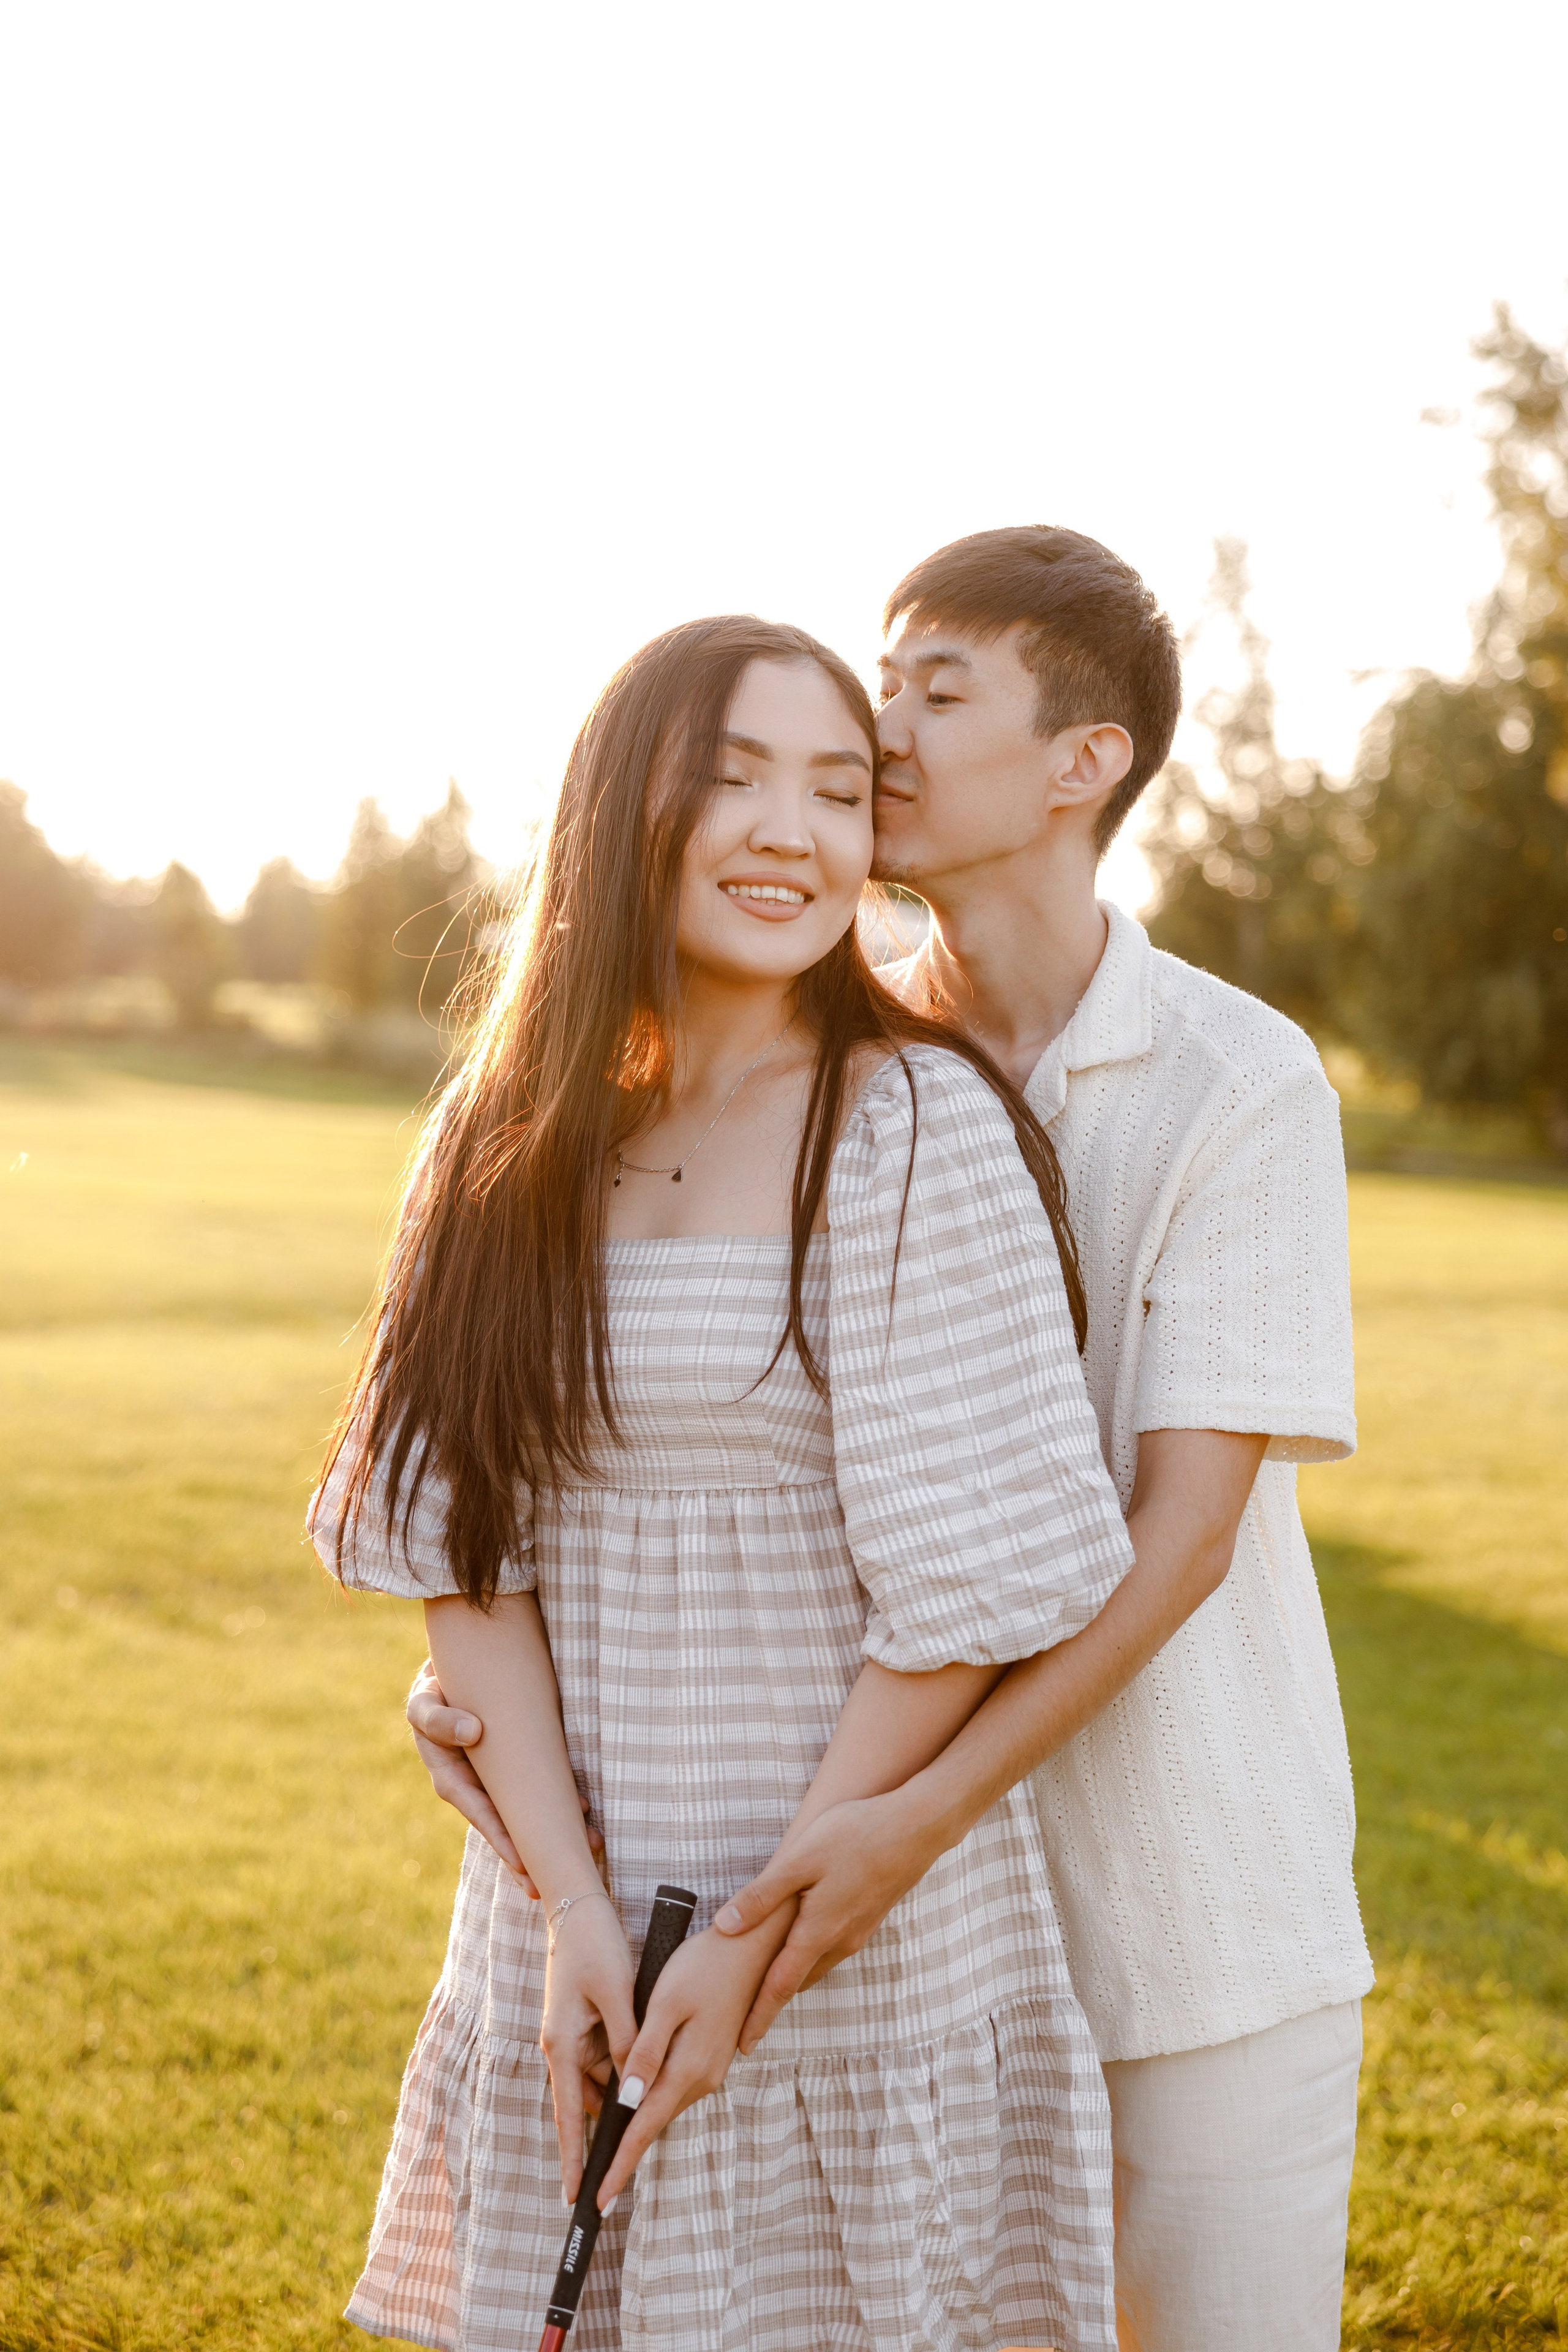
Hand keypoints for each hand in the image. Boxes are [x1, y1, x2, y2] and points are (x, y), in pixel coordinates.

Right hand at [406, 1658, 603, 1893]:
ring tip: (586, 1849)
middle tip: (548, 1886)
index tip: (523, 1861)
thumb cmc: (437, 1685)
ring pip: (523, 1811)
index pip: (476, 1810)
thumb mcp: (426, 1701)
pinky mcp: (514, 1767)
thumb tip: (472, 1733)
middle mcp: (472, 1785)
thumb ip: (438, 1718)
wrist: (459, 1668)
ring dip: (550, 1833)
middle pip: (502, 1824)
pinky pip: (535, 1789)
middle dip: (524, 1855)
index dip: (499, 1836)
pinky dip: (556, 1804)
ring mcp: (494, 1779)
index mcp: (448, 1774)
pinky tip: (584, 1815)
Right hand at [540, 1895, 637, 2201]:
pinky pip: (606, 2052)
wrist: (578, 1906)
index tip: (575, 2195)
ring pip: (603, 2074)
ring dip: (623, 2074)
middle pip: (590, 2097)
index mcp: (561, 2044)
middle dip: (613, 2110)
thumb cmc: (594, 1946)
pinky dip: (623, 2054)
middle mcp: (563, 2045)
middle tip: (640, 2126)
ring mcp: (573, 2034)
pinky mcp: (585, 2022)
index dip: (573, 2156)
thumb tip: (634, 2087)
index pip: (568, 2114)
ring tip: (649, 2046)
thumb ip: (626, 2040)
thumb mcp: (617, 1992)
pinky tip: (644, 2038)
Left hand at [595, 1914, 790, 2207]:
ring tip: (608, 2149)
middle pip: (655, 2122)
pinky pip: (676, 2086)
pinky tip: (636, 2097)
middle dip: (626, 2153)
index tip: (600, 2200)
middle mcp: (703, 2078)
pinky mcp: (712, 2055)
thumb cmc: (704, 1966)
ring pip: (665, 2103)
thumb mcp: (666, 2004)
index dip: (620, 2164)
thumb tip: (627, 2100)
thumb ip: (646, 2053)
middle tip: (597, 2184)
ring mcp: (711, 2068)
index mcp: (688, 2069)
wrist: (753, 1946)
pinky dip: (653, 2098)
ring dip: (639, 2124)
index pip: (645, 2128)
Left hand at [714, 1789, 942, 2051]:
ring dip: (793, 1974)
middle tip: (744, 2015)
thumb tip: (725, 1927)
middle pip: (798, 1979)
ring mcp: (859, 1930)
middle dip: (772, 1998)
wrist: (917, 1827)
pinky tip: (803, 1937)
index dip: (759, 2017)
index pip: (780, 1987)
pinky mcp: (869, 1915)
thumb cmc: (855, 1836)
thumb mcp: (798, 1861)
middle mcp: (840, 1940)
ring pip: (817, 1962)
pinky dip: (811, 1952)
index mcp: (818, 1932)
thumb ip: (762, 1896)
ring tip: (768, 1980)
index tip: (743, 2046)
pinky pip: (832, 1946)